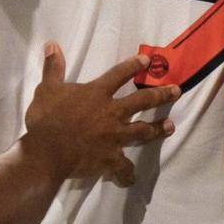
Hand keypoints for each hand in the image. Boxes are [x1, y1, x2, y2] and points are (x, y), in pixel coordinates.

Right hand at [25, 43, 179, 186]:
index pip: (120, 74)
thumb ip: (53, 68)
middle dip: (162, 95)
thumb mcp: (46, 89)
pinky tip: (131, 178)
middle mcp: (111, 113)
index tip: (148, 61)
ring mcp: (114, 137)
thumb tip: (52, 45)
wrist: (46, 153)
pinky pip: (123, 168)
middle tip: (177, 91)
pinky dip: (127, 174)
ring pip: (142, 131)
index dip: (134, 65)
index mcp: (97, 94)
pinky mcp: (110, 159)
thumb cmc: (46, 119)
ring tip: (170, 126)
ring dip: (157, 129)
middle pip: (142, 101)